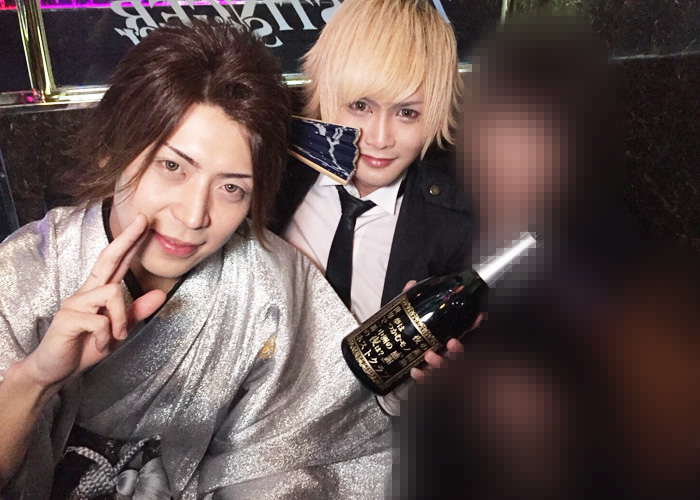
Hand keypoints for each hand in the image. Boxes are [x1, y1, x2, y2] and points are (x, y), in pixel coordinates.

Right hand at [19, 214, 165, 387]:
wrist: (54, 370)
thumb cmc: (84, 346)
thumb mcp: (117, 330)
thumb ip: (137, 312)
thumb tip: (160, 294)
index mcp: (97, 291)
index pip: (115, 261)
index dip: (129, 242)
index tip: (143, 222)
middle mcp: (85, 291)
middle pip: (107, 259)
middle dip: (127, 239)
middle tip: (143, 221)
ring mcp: (74, 303)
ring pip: (112, 293)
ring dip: (121, 318)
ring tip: (115, 337)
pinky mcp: (67, 318)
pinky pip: (100, 320)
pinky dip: (105, 335)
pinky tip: (98, 344)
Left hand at [401, 279, 483, 382]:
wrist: (391, 357)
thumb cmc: (409, 336)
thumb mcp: (411, 319)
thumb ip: (414, 303)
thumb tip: (411, 285)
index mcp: (447, 339)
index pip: (467, 333)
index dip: (474, 325)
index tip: (479, 318)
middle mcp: (446, 353)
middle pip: (458, 354)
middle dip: (458, 350)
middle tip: (451, 342)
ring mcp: (437, 366)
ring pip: (444, 368)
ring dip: (439, 362)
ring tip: (428, 355)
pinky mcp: (425, 377)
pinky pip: (427, 379)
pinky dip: (422, 376)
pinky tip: (415, 370)